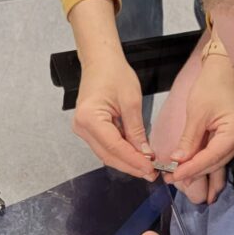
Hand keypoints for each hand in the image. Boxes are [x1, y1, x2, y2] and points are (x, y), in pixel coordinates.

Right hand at [73, 52, 157, 178]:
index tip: (150, 169)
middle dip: (131, 165)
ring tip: (147, 166)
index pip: (114, 147)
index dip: (133, 161)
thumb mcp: (131, 101)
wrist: (100, 61)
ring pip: (107, 153)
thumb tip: (145, 154)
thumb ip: (137, 130)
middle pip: (108, 155)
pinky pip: (105, 145)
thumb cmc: (113, 73)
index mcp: (89, 118)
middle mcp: (81, 126)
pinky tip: (136, 155)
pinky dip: (121, 152)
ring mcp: (83, 129)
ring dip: (127, 161)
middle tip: (152, 173)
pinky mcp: (89, 128)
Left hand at [168, 56, 233, 202]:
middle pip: (215, 163)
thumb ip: (189, 140)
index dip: (191, 169)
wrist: (224, 72)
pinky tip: (193, 175)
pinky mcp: (233, 139)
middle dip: (192, 172)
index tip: (173, 176)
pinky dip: (205, 163)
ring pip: (216, 162)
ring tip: (178, 180)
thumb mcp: (196, 113)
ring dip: (198, 171)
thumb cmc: (211, 87)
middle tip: (169, 179)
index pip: (211, 157)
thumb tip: (178, 161)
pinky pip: (218, 155)